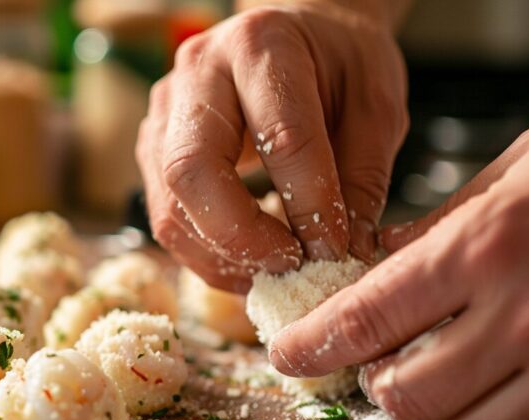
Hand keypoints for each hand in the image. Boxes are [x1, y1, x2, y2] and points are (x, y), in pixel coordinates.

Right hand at [137, 2, 407, 292]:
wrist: (299, 39)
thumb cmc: (338, 65)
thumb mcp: (375, 105)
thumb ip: (361, 176)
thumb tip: (345, 252)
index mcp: (261, 45)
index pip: (280, 138)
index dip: (310, 203)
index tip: (336, 248)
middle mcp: (196, 74)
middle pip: (191, 171)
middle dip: (241, 236)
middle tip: (290, 266)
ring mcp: (162, 114)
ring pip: (170, 207)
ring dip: (222, 256)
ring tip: (275, 272)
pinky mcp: (152, 151)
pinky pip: (168, 219)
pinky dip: (208, 254)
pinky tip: (249, 263)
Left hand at [271, 129, 528, 419]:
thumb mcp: (506, 177)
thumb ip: (434, 229)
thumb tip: (371, 263)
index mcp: (482, 247)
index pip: (363, 319)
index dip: (310, 345)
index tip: (286, 354)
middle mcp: (520, 312)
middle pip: (403, 391)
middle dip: (369, 381)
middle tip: (365, 357)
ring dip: (420, 405)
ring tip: (418, 367)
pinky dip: (472, 415)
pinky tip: (471, 379)